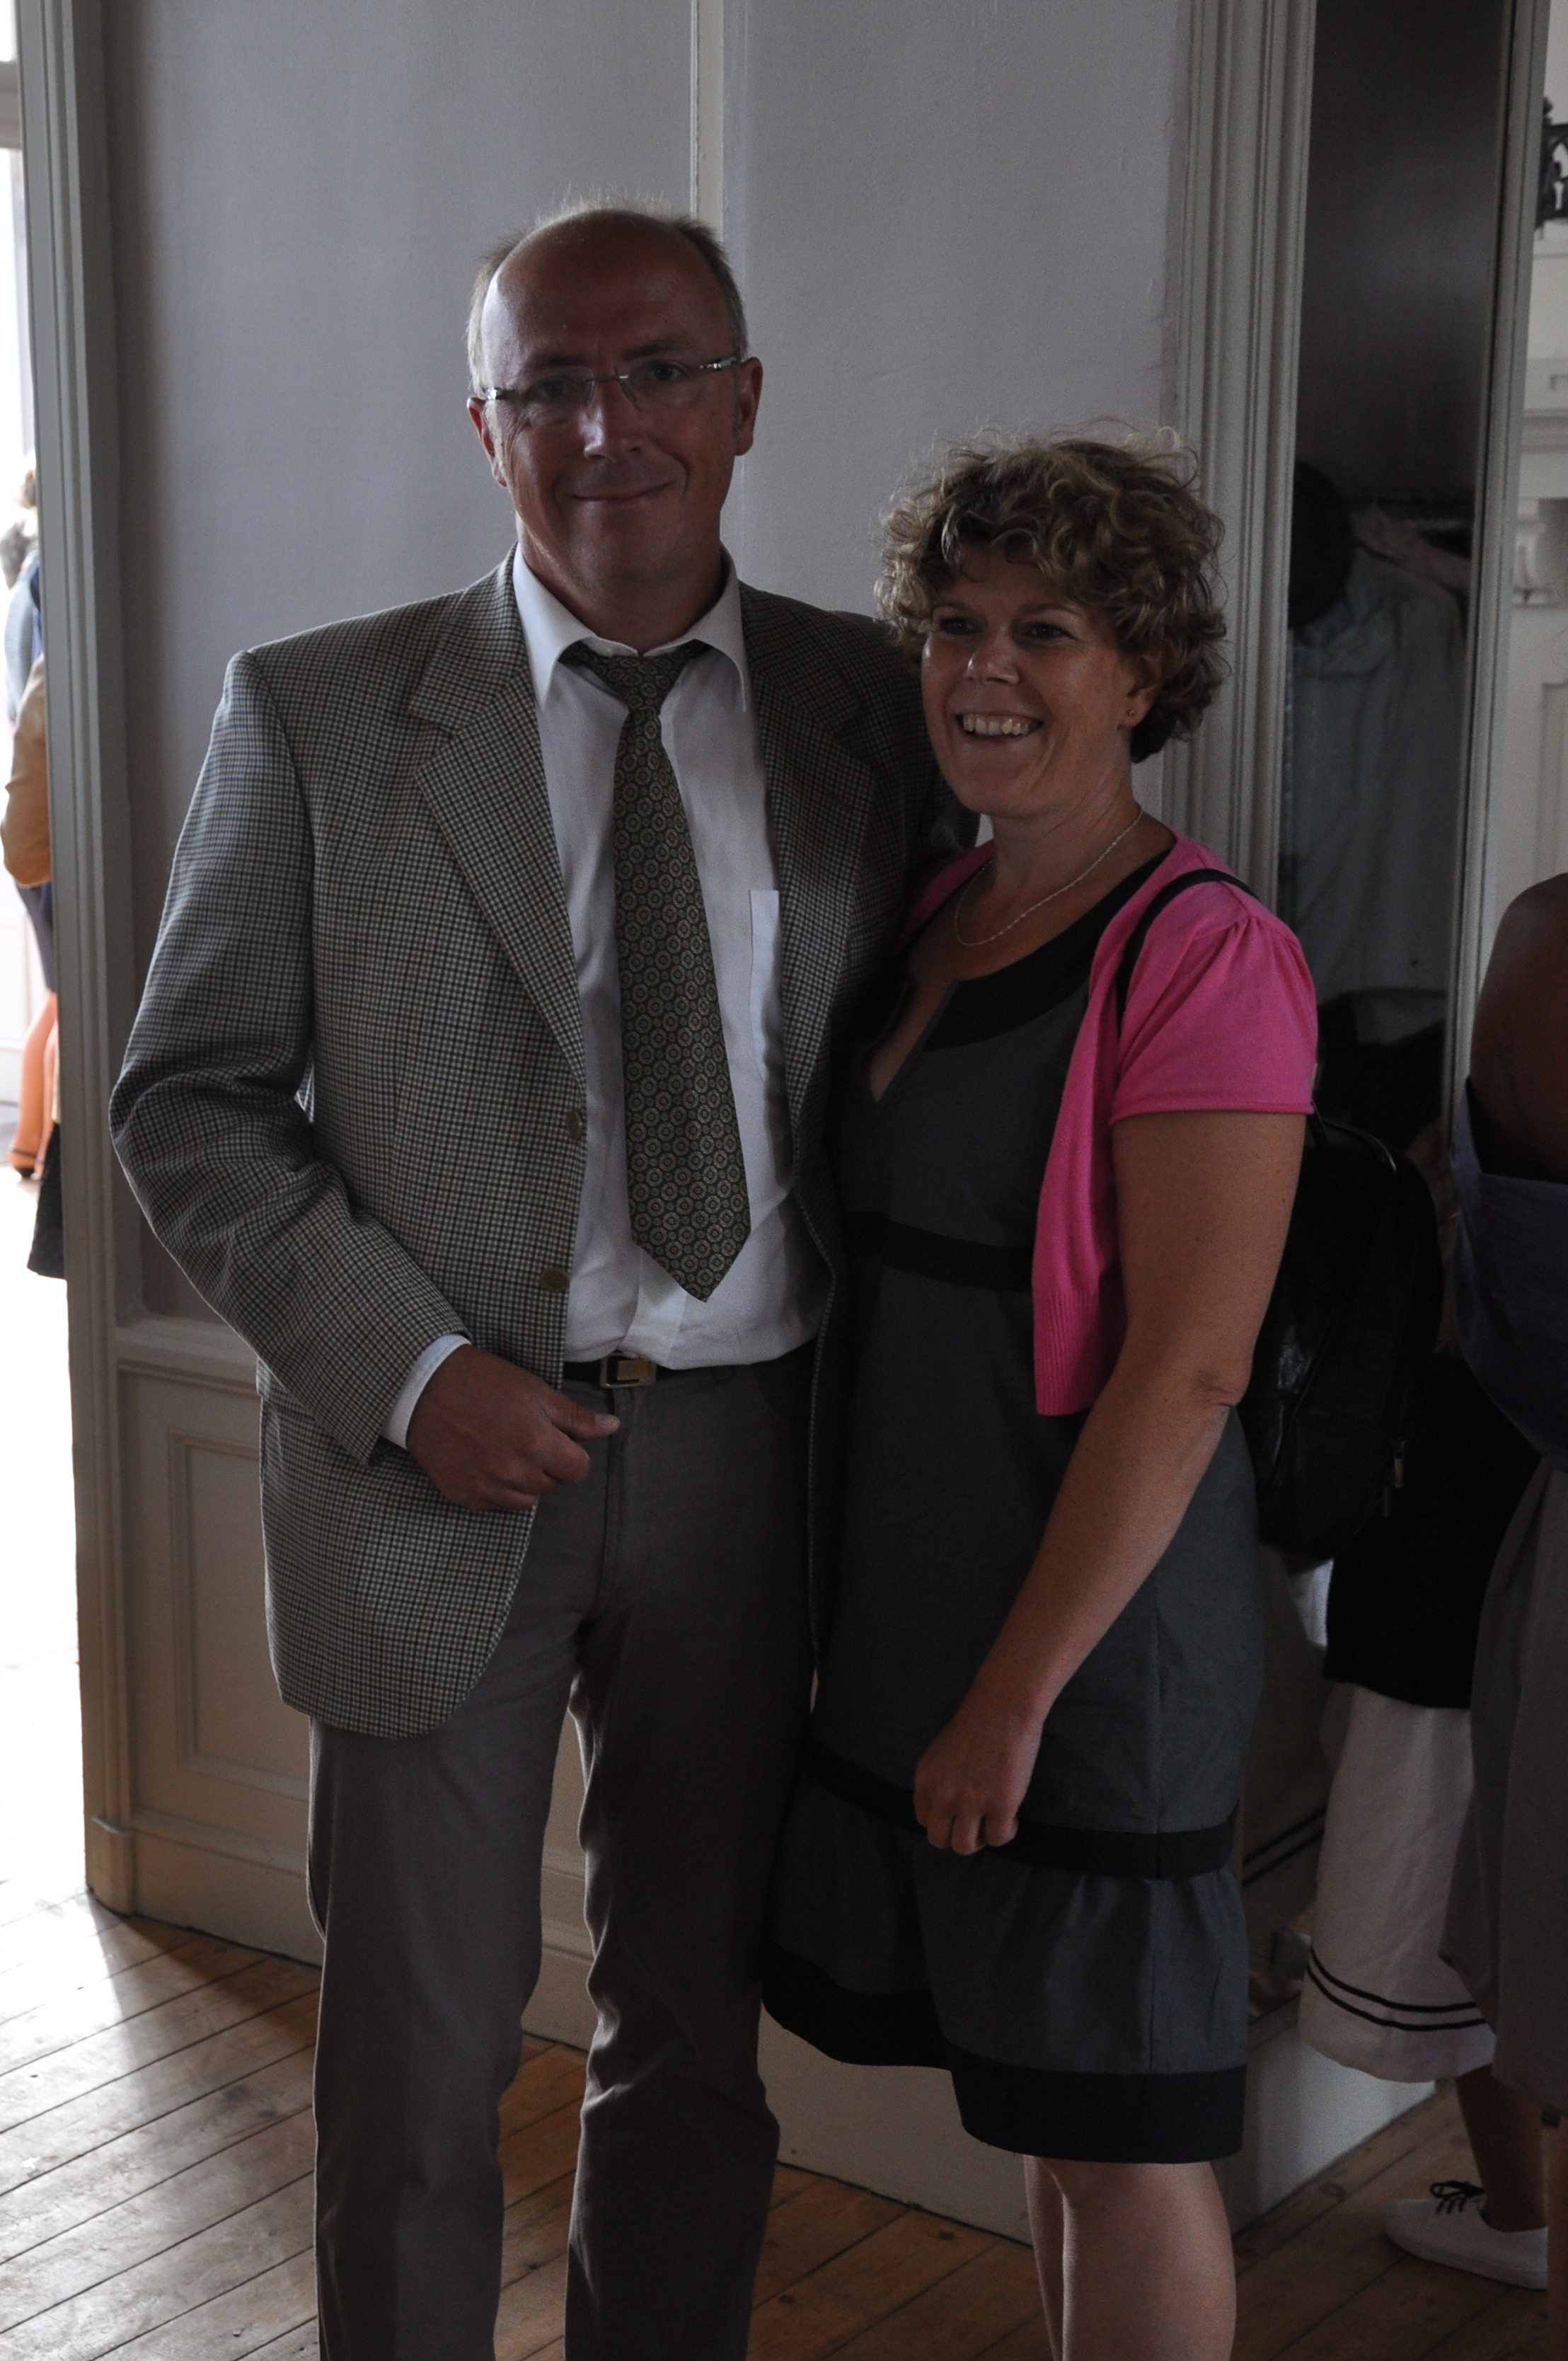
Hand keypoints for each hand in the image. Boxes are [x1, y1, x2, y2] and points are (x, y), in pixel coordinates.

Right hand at [404, 1344, 617, 1510]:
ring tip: (506, 1449)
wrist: (423, 1386)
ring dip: (524, 1479)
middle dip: (549, 1465)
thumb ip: (576, 1417)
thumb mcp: (535, 1391)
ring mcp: (485, 1487)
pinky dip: (496, 1487)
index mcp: (537, 1444)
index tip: (559, 1439)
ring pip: (525, 1500)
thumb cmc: (483, 1381)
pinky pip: (494, 1503)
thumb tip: (612, 1427)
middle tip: (528, 1437)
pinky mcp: (462, 1495)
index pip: (578, 1470)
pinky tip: (484, 1460)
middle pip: (553, 1485)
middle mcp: (513, 1472)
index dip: (572, 1453)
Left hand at [913, 1684, 1045, 1854]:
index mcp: (925, 1781)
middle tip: (977, 1823)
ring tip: (993, 1822)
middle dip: (958, 1836)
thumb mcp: (941, 1754)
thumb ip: (940, 1781)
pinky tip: (1013, 1816)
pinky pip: (999, 1838)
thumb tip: (948, 1806)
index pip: (924, 1820)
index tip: (960, 1814)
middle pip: (939, 1840)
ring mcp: (970, 1803)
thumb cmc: (976, 1724)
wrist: (1003, 1708)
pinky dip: (1007, 1832)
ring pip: (964, 1846)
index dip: (944, 1821)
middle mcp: (942, 1796)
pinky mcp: (1000, 1806)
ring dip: (981, 1840)